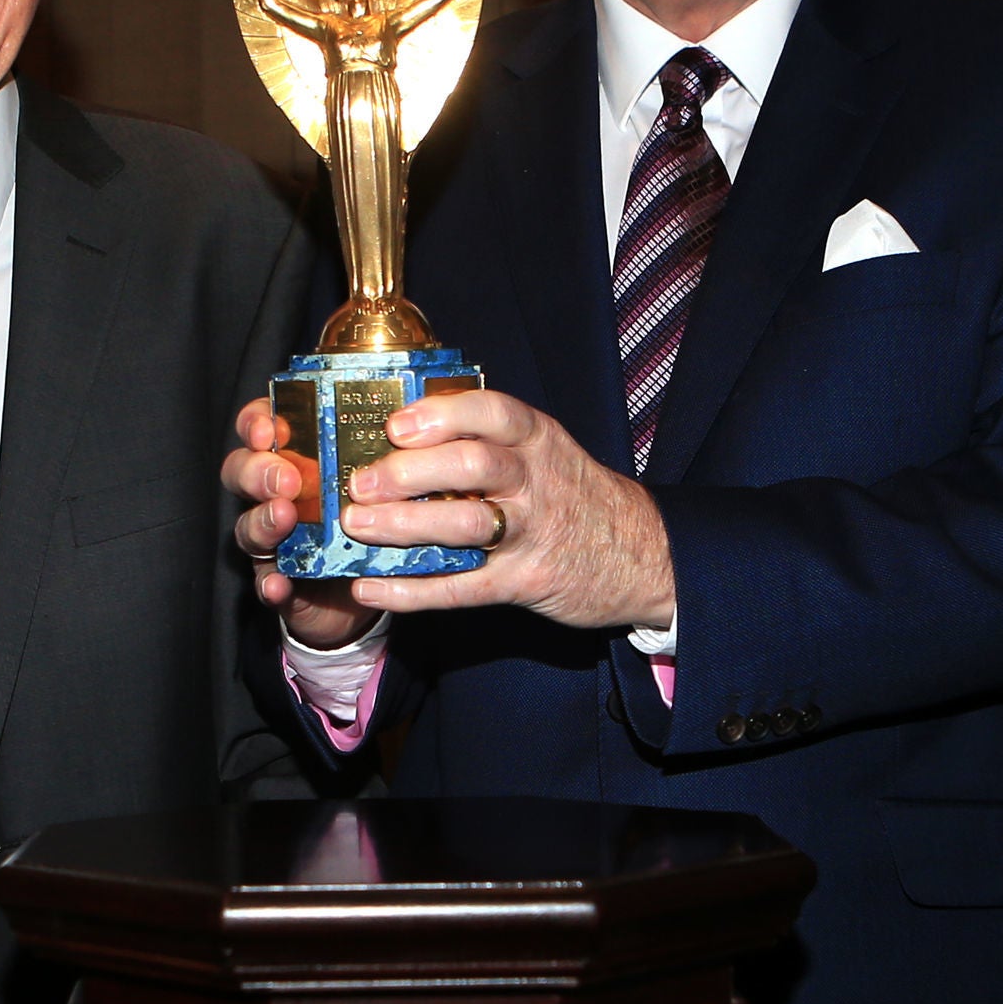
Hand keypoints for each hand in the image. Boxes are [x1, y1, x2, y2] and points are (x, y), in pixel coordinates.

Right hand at [224, 397, 375, 649]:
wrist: (372, 592)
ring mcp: (273, 541)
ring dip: (262, 521)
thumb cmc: (377, 517)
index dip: (256, 423)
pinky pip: (265, 583)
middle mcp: (275, 495)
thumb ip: (384, 446)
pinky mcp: (281, 583)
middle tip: (286, 479)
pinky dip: (269, 583)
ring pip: (248, 527)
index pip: (260, 427)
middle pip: (242, 472)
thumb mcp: (383, 476)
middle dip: (257, 471)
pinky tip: (279, 584)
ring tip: (284, 518)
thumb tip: (413, 410)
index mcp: (296, 458)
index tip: (268, 429)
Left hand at [337, 387, 676, 631]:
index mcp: (538, 439)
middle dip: (409, 473)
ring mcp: (531, 534)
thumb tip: (398, 429)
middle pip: (473, 466)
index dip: (441, 415)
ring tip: (358, 525)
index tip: (396, 425)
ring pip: (465, 525)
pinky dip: (412, 590)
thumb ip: (488, 440)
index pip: (492, 413)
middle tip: (361, 482)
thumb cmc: (573, 494)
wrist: (644, 555)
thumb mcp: (545, 451)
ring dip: (404, 525)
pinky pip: (463, 588)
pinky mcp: (524, 582)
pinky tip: (371, 587)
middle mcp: (536, 481)